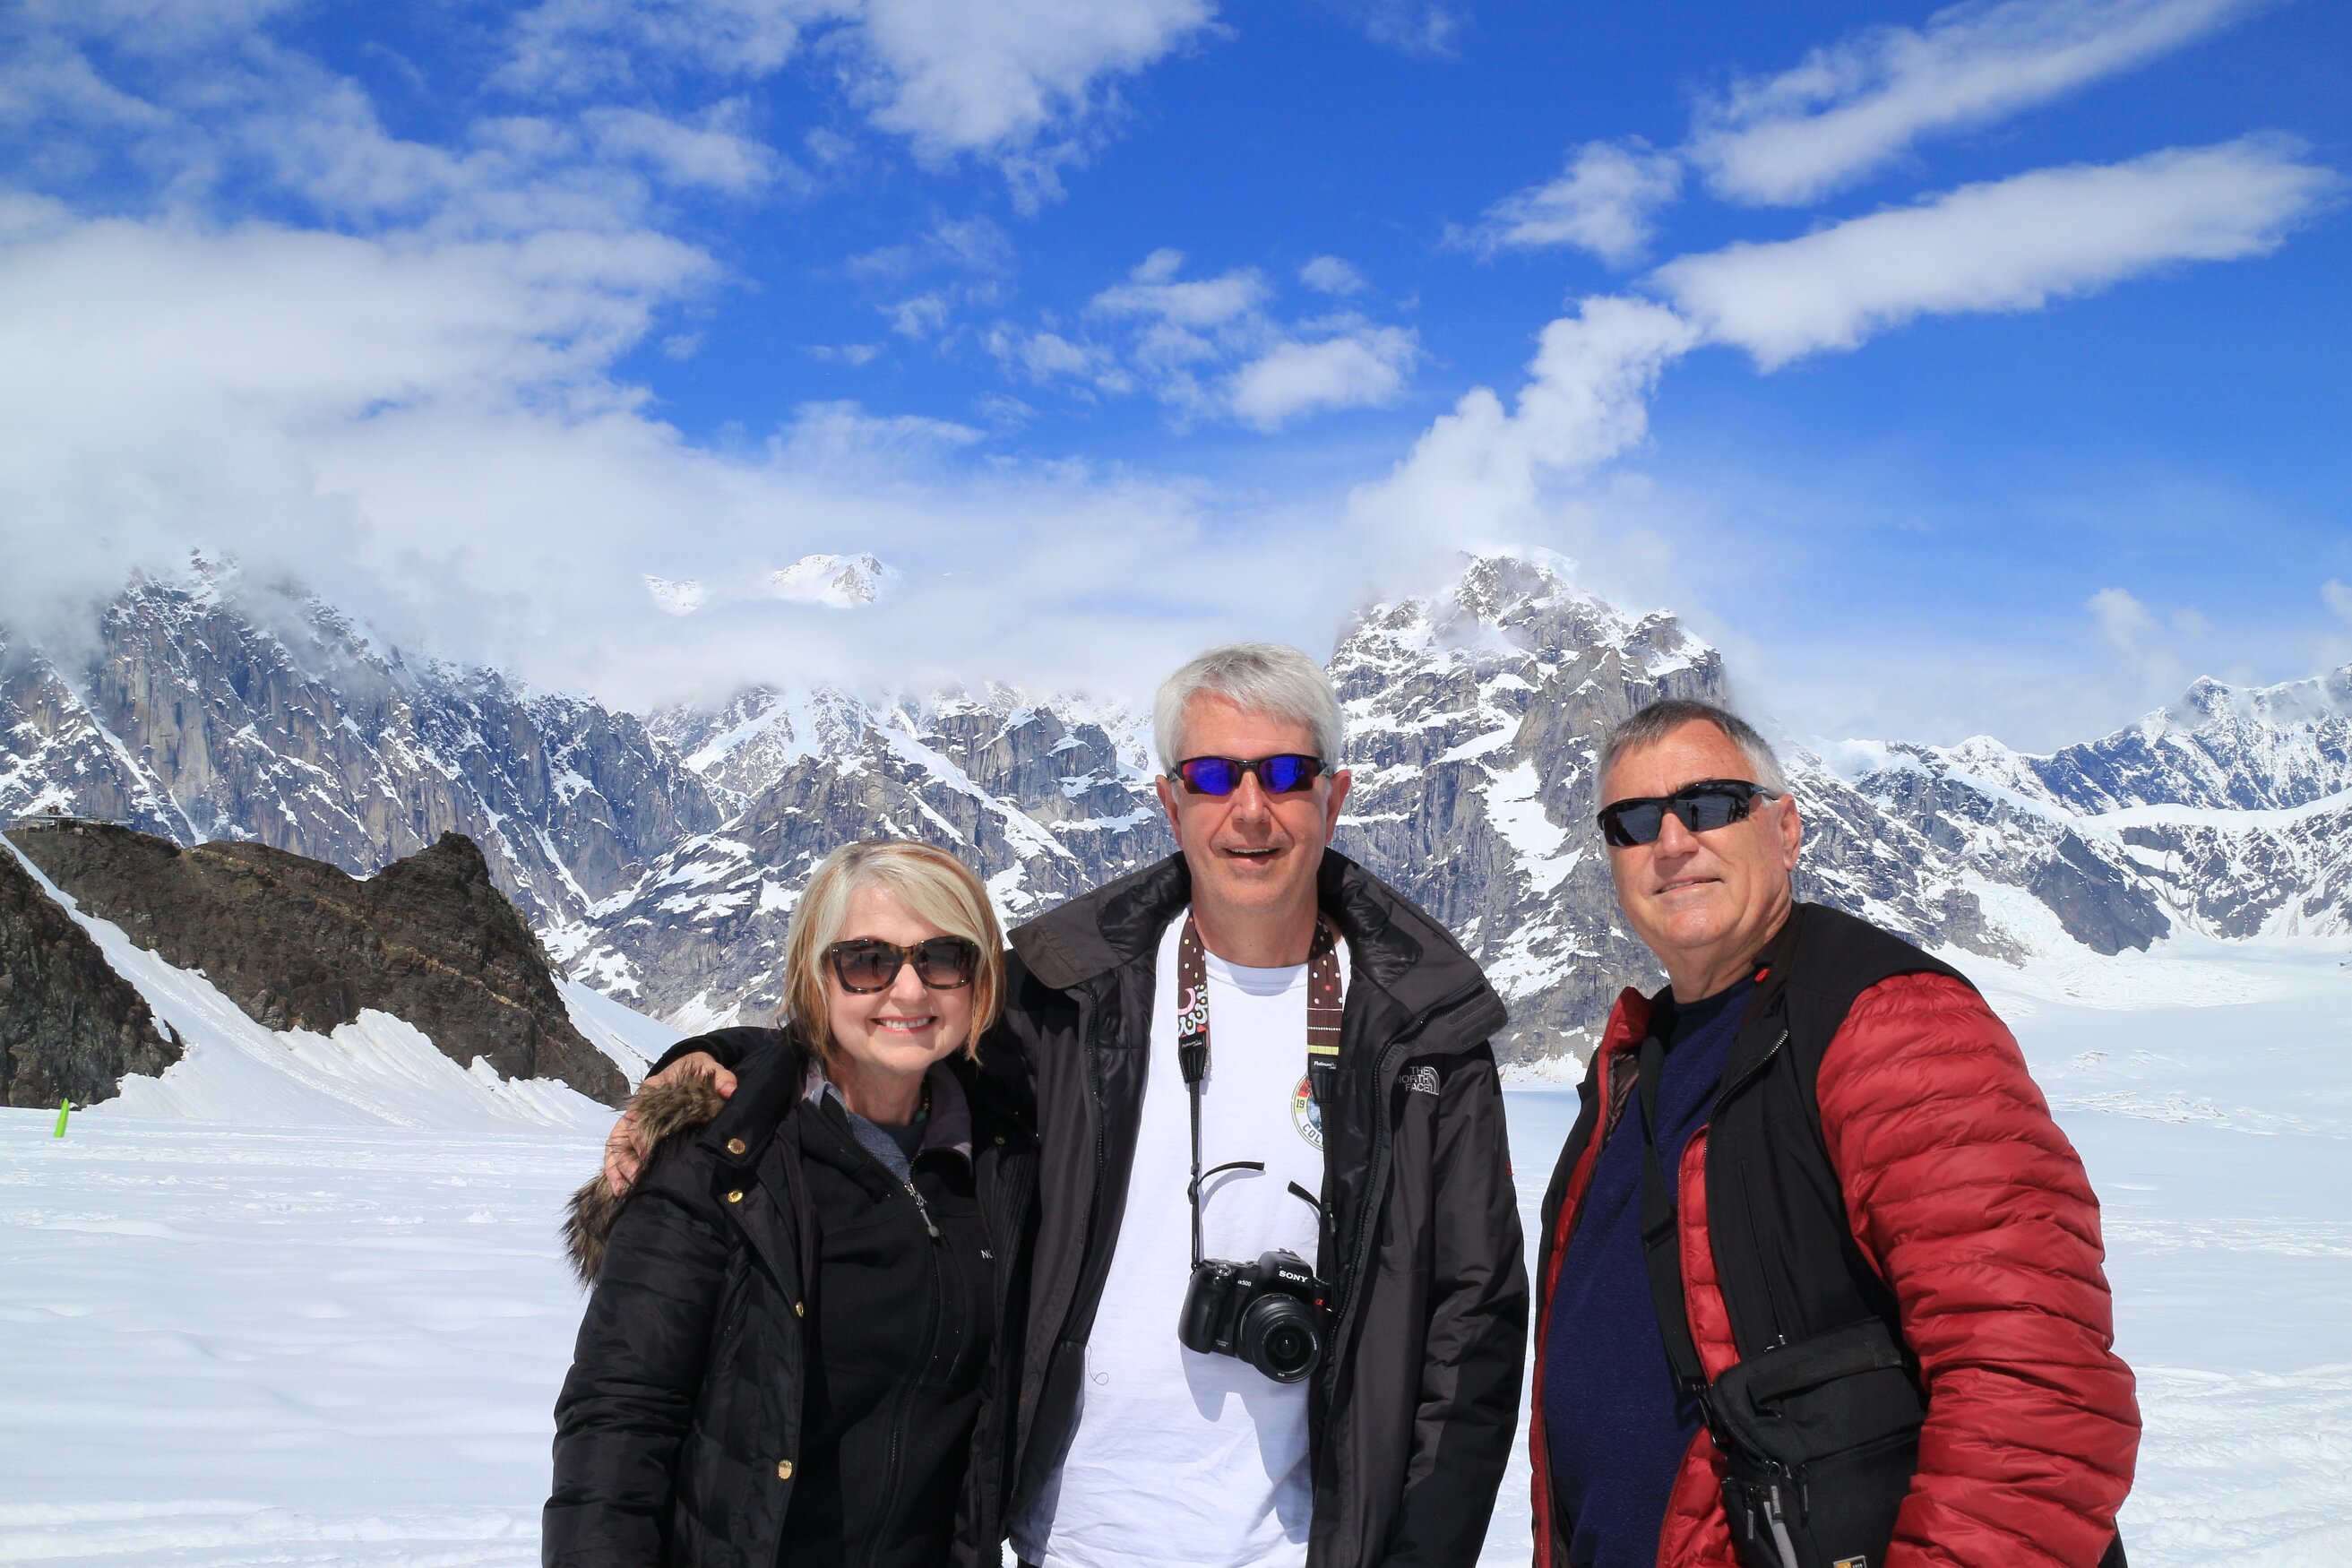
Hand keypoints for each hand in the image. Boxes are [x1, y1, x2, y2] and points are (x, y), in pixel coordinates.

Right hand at [603, 1052, 737, 1196]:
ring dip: (616, 1168)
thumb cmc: (697, 1071)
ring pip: (617, 1145)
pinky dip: (616, 1169)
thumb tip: (730, 1090)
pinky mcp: (637, 1132)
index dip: (640, 1136)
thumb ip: (721, 1078)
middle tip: (636, 1177)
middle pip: (623, 1134)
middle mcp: (638, 1108)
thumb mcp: (709, 1069)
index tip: (647, 1154)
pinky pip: (619, 1151)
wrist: (691, 1067)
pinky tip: (620, 1189)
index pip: (639, 1116)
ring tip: (622, 1190)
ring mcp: (635, 1121)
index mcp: (651, 1092)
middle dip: (626, 1158)